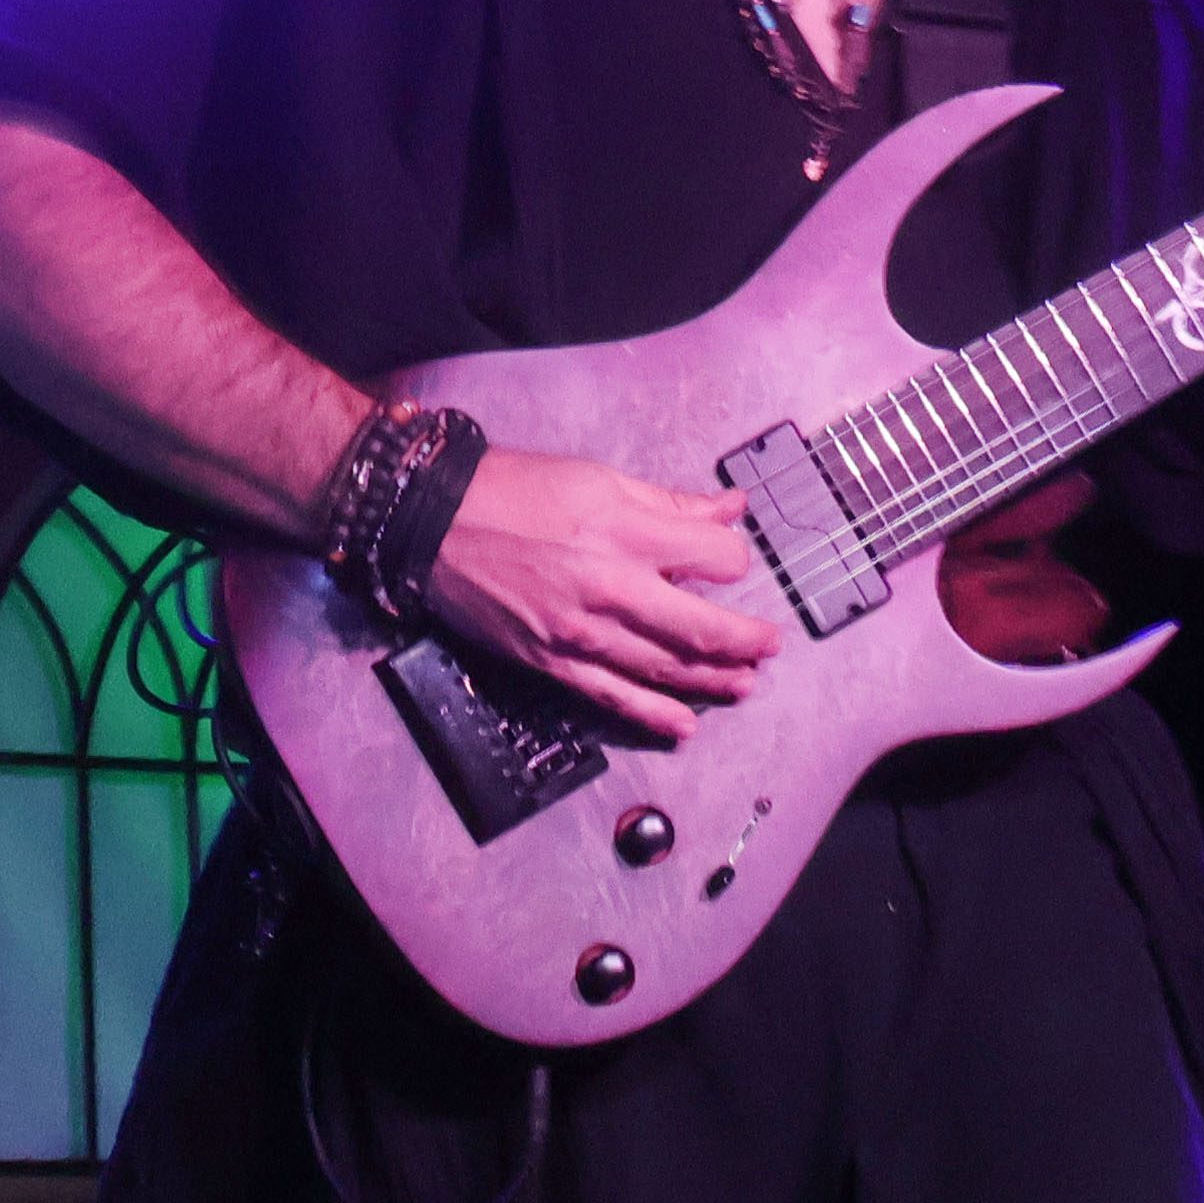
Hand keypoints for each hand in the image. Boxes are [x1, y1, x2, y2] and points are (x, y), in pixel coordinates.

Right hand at [419, 445, 774, 741]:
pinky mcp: (554, 661)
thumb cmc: (512, 491)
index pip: (715, 560)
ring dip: (713, 681)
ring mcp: (582, 633)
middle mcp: (611, 588)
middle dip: (745, 640)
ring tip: (743, 684)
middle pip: (702, 629)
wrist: (434, 523)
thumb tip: (729, 508)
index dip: (735, 562)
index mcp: (627, 533)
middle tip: (769, 645)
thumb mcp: (599, 479)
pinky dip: (653, 714)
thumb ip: (669, 503)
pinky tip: (683, 724)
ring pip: (666, 668)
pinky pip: (614, 697)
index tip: (732, 564)